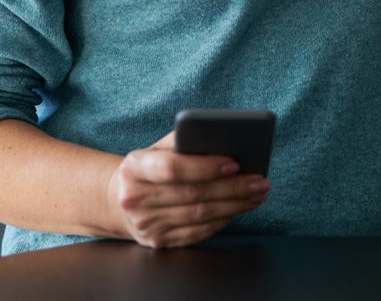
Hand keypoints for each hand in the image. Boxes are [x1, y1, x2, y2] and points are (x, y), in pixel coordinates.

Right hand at [108, 132, 268, 248]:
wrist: (120, 199)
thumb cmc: (150, 167)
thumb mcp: (157, 148)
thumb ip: (184, 140)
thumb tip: (225, 138)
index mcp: (134, 167)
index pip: (172, 168)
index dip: (205, 167)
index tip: (235, 163)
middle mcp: (135, 199)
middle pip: (193, 194)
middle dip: (233, 188)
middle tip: (260, 181)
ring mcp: (145, 224)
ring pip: (199, 216)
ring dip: (234, 206)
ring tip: (257, 195)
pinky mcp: (157, 242)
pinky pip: (197, 233)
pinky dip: (222, 221)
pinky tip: (238, 209)